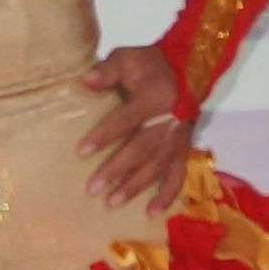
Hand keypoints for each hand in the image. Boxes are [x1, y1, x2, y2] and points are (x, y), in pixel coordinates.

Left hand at [76, 42, 196, 211]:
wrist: (186, 69)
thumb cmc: (150, 64)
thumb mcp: (127, 57)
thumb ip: (107, 70)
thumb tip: (87, 80)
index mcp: (155, 97)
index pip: (126, 119)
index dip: (105, 135)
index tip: (82, 151)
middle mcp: (170, 121)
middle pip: (141, 150)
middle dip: (117, 170)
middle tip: (93, 187)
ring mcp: (179, 139)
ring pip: (157, 167)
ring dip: (135, 186)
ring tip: (112, 202)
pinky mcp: (184, 149)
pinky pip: (178, 176)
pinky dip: (167, 196)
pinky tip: (151, 213)